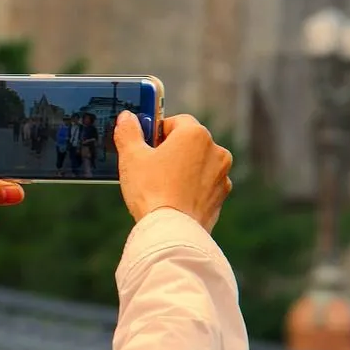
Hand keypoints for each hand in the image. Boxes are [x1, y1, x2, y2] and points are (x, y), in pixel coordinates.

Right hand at [115, 111, 232, 231]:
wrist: (171, 232)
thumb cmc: (151, 190)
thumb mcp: (131, 157)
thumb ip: (129, 132)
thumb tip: (127, 118)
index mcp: (195, 134)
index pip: (175, 121)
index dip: (157, 132)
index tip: (145, 146)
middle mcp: (216, 150)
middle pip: (189, 143)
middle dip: (171, 151)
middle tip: (149, 167)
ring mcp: (222, 175)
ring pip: (198, 164)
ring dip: (183, 169)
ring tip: (161, 186)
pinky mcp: (221, 197)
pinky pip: (204, 185)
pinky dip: (191, 189)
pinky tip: (173, 200)